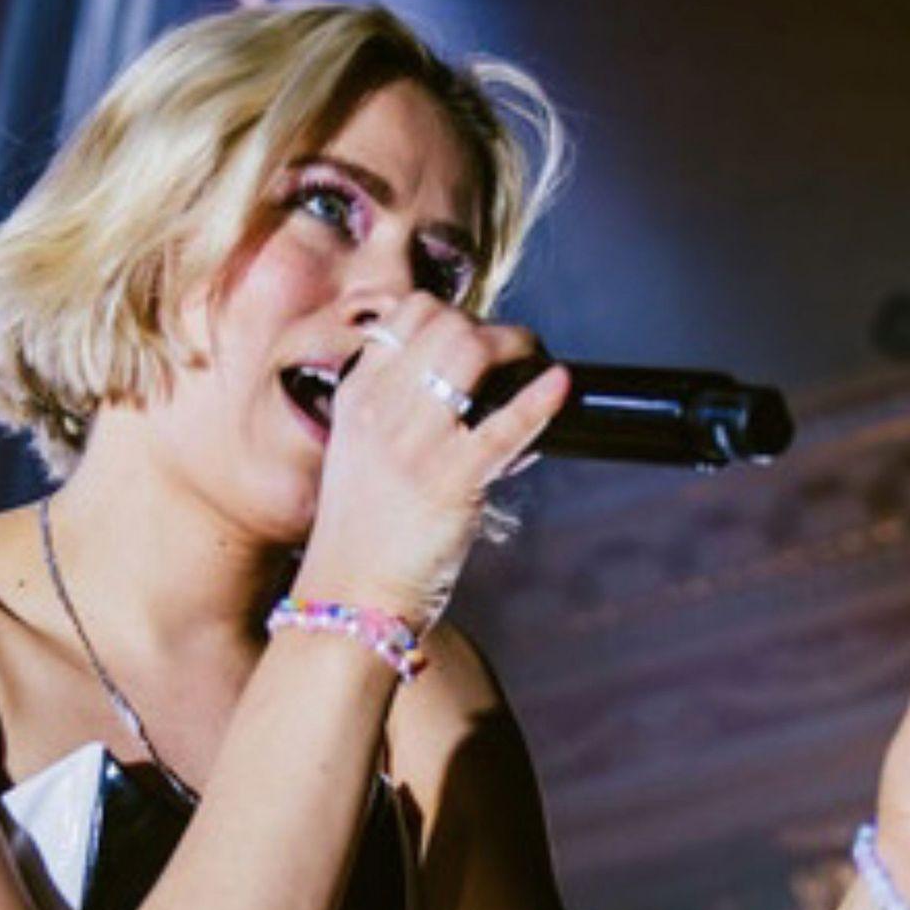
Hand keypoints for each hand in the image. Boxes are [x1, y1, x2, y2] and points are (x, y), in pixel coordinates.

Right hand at [295, 292, 569, 630]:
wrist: (350, 596)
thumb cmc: (364, 531)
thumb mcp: (358, 452)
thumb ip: (394, 409)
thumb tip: (464, 383)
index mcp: (356, 395)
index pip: (409, 313)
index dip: (454, 315)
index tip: (475, 341)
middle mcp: (380, 409)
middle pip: (447, 323)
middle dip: (492, 330)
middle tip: (514, 354)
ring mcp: (414, 444)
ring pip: (472, 351)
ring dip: (517, 348)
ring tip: (534, 364)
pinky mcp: (450, 481)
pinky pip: (504, 424)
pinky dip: (538, 399)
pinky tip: (559, 385)